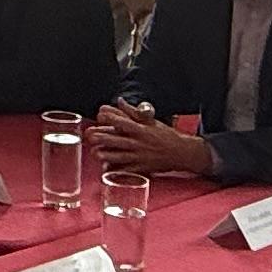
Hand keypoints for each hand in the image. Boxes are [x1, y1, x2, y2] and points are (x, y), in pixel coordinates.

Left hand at [93, 103, 211, 174]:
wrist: (182, 152)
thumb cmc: (165, 135)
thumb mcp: (151, 120)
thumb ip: (133, 111)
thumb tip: (120, 101)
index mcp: (142, 129)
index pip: (123, 123)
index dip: (111, 119)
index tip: (99, 116)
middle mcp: (140, 143)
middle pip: (118, 140)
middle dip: (103, 138)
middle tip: (90, 136)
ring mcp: (140, 157)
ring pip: (121, 156)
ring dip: (107, 155)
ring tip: (95, 153)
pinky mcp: (142, 168)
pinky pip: (128, 170)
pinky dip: (117, 170)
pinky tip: (107, 169)